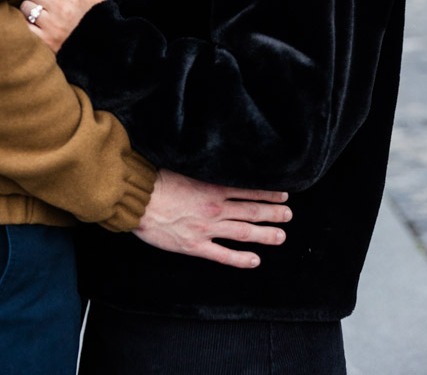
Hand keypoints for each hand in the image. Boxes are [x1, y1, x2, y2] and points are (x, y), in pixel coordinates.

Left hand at [21, 0, 103, 52]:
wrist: (106, 49)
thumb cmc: (99, 20)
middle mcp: (60, 9)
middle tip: (42, 2)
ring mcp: (52, 26)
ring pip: (26, 8)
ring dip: (30, 9)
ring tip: (38, 13)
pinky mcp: (46, 41)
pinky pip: (25, 26)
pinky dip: (27, 24)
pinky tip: (36, 24)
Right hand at [134, 169, 290, 267]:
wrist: (138, 199)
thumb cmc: (156, 181)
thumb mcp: (184, 168)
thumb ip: (203, 172)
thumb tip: (218, 166)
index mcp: (212, 188)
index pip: (248, 190)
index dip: (268, 193)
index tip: (283, 194)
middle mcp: (214, 208)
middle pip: (251, 211)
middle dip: (273, 213)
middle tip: (288, 215)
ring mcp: (206, 229)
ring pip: (243, 232)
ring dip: (265, 234)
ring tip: (281, 236)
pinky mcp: (195, 246)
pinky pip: (223, 255)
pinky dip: (241, 259)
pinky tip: (255, 260)